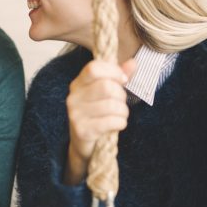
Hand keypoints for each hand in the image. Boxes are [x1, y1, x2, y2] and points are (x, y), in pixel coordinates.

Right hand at [65, 59, 136, 184]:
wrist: (84, 143)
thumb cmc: (99, 114)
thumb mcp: (108, 92)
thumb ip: (119, 76)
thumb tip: (133, 62)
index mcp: (78, 83)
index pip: (94, 68)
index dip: (113, 71)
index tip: (122, 80)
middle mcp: (73, 97)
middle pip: (107, 87)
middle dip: (121, 96)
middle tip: (120, 103)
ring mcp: (76, 114)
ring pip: (112, 105)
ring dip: (123, 112)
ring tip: (119, 115)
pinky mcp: (82, 130)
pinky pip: (112, 122)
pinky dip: (120, 123)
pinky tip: (116, 125)